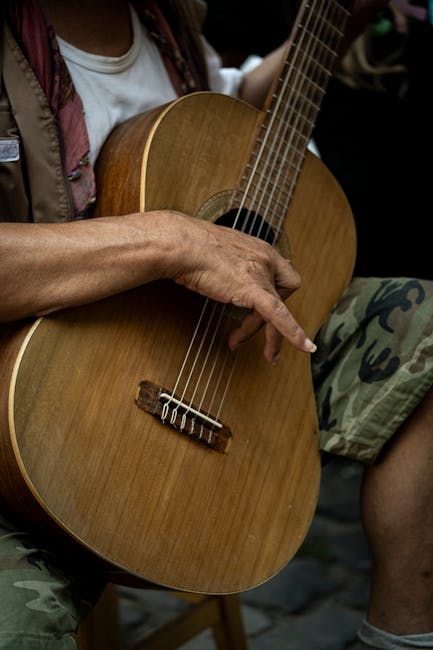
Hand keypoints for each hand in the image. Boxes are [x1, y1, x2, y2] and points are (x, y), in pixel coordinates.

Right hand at [161, 214, 315, 363]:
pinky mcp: (253, 289)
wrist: (180, 244)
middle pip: (282, 294)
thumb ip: (225, 263)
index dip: (274, 294)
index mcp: (259, 248)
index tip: (257, 309)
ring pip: (276, 309)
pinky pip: (279, 316)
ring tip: (236, 341)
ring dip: (260, 331)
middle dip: (265, 317)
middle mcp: (266, 258)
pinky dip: (293, 333)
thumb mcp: (214, 252)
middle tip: (241, 330)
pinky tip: (304, 347)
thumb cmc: (186, 246)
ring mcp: (261, 274)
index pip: (282, 275)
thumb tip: (214, 272)